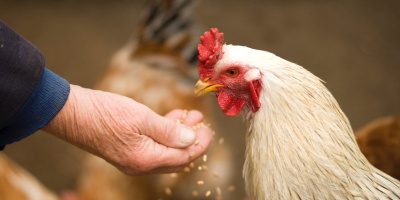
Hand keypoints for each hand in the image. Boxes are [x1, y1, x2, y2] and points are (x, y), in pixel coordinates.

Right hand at [43, 85, 212, 174]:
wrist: (71, 113)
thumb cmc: (105, 113)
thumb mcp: (142, 118)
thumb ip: (169, 131)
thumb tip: (191, 139)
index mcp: (146, 159)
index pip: (183, 157)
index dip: (199, 144)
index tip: (209, 130)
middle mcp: (140, 165)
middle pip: (176, 158)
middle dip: (191, 140)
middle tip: (201, 122)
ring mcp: (132, 159)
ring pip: (165, 151)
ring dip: (179, 134)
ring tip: (189, 115)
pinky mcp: (126, 149)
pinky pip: (152, 146)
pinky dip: (164, 133)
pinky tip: (170, 118)